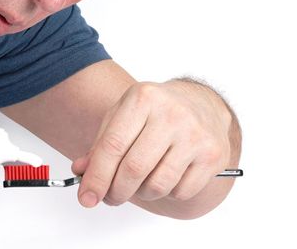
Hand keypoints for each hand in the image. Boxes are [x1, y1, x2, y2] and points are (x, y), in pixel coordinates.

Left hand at [72, 80, 231, 207]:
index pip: (113, 145)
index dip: (97, 176)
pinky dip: (168, 192)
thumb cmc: (156, 112)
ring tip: (140, 182)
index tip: (87, 197)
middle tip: (110, 198)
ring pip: (157, 185)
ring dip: (141, 194)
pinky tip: (168, 174)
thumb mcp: (124, 116)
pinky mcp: (213, 155)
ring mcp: (196, 135)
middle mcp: (172, 113)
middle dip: (115, 191)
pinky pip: (180, 192)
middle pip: (134, 169)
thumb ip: (102, 145)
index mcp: (144, 98)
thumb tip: (83, 172)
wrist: (202, 104)